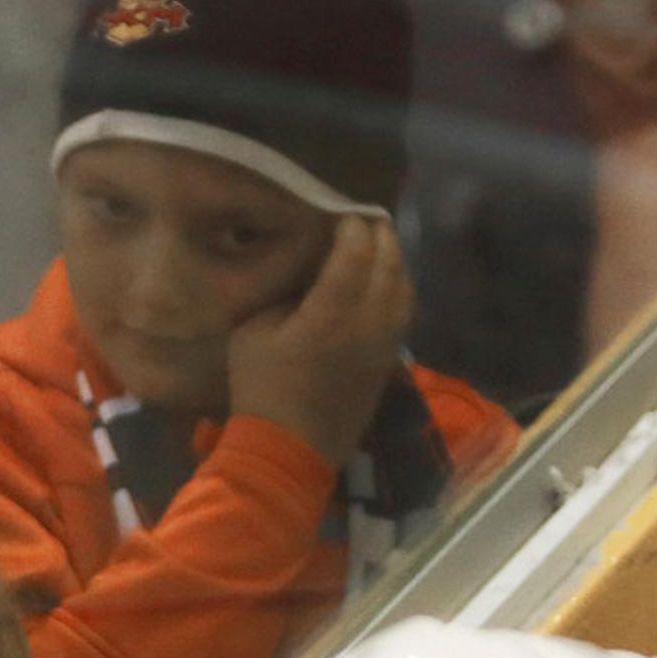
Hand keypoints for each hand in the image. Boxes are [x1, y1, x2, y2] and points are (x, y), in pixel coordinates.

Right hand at [225, 214, 414, 464]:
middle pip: (387, 261)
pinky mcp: (389, 360)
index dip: (351, 223)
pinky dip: (398, 286)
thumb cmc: (261, 390)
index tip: (341, 207)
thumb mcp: (253, 333)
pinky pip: (403, 310)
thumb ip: (284, 297)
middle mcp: (368, 320)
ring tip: (380, 243)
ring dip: (394, 258)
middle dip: (379, 234)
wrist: (288, 450)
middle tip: (365, 215)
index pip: (355, 249)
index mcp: (331, 311)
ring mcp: (384, 342)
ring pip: (403, 285)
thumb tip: (306, 279)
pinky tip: (386, 281)